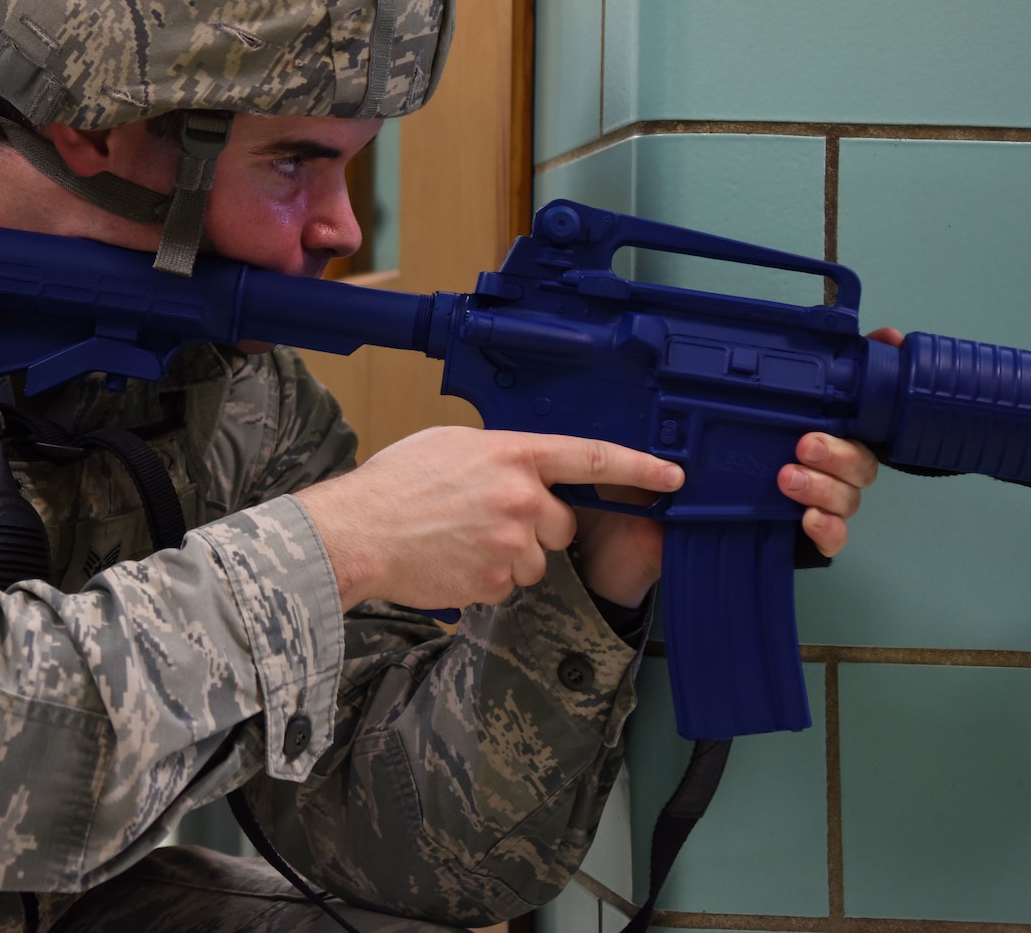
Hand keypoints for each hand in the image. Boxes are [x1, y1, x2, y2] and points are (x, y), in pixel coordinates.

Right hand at [297, 426, 682, 612]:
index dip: (638, 467)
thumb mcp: (449, 445)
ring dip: (509, 556)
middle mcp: (522, 497)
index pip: (590, 458)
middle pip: (561, 523)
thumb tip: (516, 469)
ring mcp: (513, 543)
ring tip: (459, 542)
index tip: (672, 476)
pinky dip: (486, 579)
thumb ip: (496, 455)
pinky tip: (452, 563)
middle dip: (536, 527)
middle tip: (486, 520)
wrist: (358, 531)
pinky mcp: (499, 581)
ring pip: (536, 559)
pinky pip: (509, 585)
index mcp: (512, 454)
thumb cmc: (393, 484)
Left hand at [572, 326, 899, 606]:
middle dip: (841, 446)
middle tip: (805, 443)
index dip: (869, 370)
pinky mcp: (787, 541)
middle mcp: (799, 463)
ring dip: (828, 485)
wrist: (630, 540)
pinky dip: (827, 529)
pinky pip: (829, 537)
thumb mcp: (659, 429)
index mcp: (777, 429)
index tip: (887, 342)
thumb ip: (677, 399)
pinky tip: (809, 520)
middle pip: (856, 453)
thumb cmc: (651, 476)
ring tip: (788, 479)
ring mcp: (799, 502)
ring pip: (848, 493)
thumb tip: (674, 357)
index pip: (835, 398)